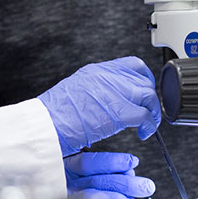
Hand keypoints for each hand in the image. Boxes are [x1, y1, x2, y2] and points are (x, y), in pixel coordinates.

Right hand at [39, 57, 160, 156]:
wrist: (45, 126)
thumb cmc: (54, 116)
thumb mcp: (76, 91)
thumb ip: (97, 90)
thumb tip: (111, 97)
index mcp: (96, 71)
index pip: (132, 65)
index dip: (144, 79)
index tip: (145, 92)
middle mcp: (106, 77)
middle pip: (143, 80)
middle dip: (150, 98)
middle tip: (148, 113)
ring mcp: (113, 92)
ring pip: (148, 95)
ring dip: (152, 112)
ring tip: (147, 125)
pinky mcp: (118, 112)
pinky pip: (145, 115)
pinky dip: (149, 125)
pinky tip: (143, 133)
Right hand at [53, 152, 153, 198]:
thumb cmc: (77, 193)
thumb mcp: (86, 175)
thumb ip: (107, 171)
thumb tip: (130, 171)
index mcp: (67, 170)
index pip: (88, 163)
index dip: (114, 162)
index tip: (133, 162)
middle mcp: (64, 189)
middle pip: (97, 183)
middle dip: (126, 184)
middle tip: (146, 187)